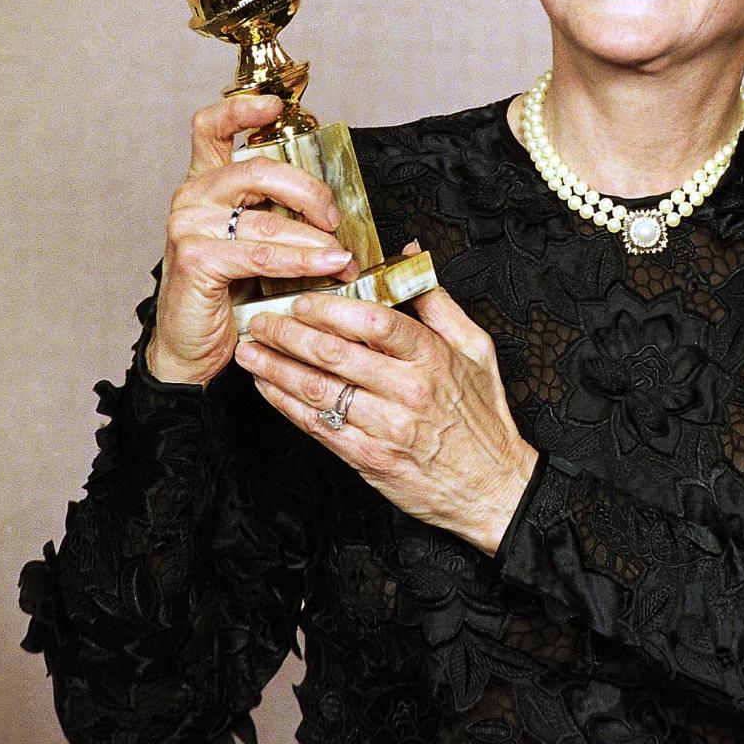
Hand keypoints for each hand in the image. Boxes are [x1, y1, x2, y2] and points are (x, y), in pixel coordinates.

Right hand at [145, 94, 360, 385]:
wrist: (192, 348)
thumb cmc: (227, 296)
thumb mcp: (254, 244)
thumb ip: (278, 216)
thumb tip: (334, 208)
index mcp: (205, 184)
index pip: (211, 128)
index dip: (242, 109)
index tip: (275, 105)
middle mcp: (192, 197)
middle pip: (257, 168)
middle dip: (308, 189)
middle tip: (335, 216)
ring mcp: (189, 226)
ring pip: (267, 218)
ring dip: (315, 238)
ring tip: (345, 256)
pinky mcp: (196, 258)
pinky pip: (261, 253)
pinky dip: (301, 260)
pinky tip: (328, 266)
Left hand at [232, 243, 539, 554]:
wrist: (493, 487)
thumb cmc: (483, 417)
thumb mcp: (476, 349)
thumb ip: (437, 302)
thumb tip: (407, 256)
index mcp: (433, 357)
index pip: (375, 321)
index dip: (332, 308)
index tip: (303, 299)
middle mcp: (410, 390)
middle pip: (336, 354)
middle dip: (289, 333)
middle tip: (261, 320)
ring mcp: (388, 427)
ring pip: (320, 390)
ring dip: (277, 368)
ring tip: (250, 351)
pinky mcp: (371, 459)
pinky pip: (319, 426)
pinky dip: (287, 405)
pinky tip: (267, 388)